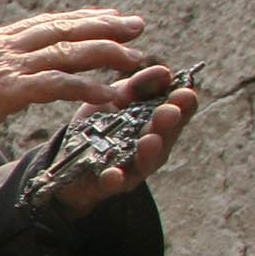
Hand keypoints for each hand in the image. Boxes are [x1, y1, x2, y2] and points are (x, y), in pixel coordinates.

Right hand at [0, 8, 156, 151]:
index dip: (83, 18)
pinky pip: (58, 86)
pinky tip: (110, 96)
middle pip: (65, 29)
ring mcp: (6, 66)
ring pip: (69, 53)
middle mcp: (4, 46)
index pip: (48, 22)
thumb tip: (8, 68)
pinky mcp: (7, 91)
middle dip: (106, 27)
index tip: (111, 16)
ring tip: (136, 61)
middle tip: (138, 26)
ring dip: (108, 55)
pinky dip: (88, 89)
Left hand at [50, 65, 197, 213]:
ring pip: (146, 160)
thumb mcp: (117, 97)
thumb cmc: (102, 121)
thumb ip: (138, 85)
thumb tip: (164, 71)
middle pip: (166, 135)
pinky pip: (113, 183)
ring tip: (150, 140)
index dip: (184, 102)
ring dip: (150, 151)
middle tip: (169, 112)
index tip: (184, 91)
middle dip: (168, 123)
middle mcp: (152, 145)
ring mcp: (133, 166)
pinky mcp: (110, 183)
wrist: (70, 156)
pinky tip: (112, 175)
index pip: (179, 110)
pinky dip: (114, 179)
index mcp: (157, 120)